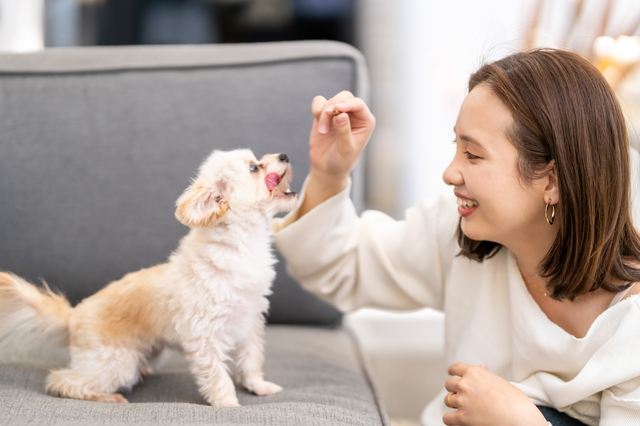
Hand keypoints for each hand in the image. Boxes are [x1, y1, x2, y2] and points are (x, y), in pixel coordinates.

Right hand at [299, 92, 374, 216]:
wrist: (326, 167)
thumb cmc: (341, 160)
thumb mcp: (345, 149)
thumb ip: (344, 132)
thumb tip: (341, 114)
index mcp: (365, 121)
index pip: (358, 104)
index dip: (348, 104)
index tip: (337, 109)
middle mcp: (354, 114)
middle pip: (345, 97)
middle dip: (333, 106)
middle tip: (326, 117)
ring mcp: (339, 113)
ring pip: (331, 100)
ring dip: (324, 113)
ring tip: (322, 131)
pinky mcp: (325, 114)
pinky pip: (319, 102)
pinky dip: (316, 108)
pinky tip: (318, 123)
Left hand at [443, 362, 547, 425]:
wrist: (520, 421)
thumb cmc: (516, 403)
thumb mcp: (502, 383)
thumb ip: (487, 375)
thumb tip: (482, 366)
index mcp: (475, 373)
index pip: (455, 368)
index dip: (452, 371)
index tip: (451, 374)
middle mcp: (465, 385)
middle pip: (449, 384)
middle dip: (454, 390)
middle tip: (462, 396)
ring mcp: (462, 401)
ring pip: (448, 400)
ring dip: (454, 404)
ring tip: (465, 408)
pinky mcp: (461, 418)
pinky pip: (447, 418)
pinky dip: (452, 420)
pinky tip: (459, 420)